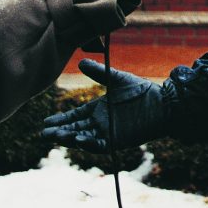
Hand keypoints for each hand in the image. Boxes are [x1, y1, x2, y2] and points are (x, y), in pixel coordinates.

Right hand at [41, 59, 167, 152]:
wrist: (163, 103)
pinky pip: (100, 145)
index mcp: (99, 109)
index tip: (46, 122)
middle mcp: (101, 123)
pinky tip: (78, 139)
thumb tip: (80, 62)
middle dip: (60, 131)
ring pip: (84, 138)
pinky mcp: (119, 141)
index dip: (61, 120)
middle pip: (75, 128)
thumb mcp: (117, 79)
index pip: (75, 116)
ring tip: (55, 137)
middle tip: (44, 134)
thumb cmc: (143, 91)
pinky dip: (89, 144)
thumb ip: (99, 73)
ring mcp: (109, 133)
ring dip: (70, 138)